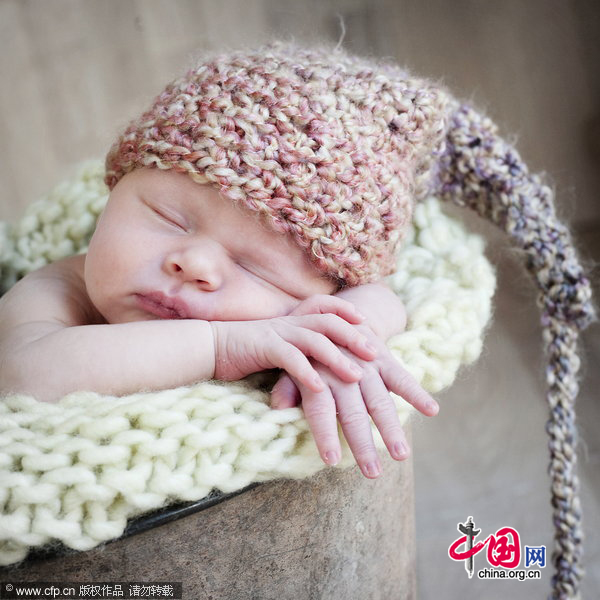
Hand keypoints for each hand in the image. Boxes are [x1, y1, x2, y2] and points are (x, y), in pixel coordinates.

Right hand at [210, 313, 375, 390]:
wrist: (210, 347)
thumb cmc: (245, 350)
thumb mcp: (276, 345)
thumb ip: (297, 347)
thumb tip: (320, 362)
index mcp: (293, 319)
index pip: (325, 307)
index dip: (347, 311)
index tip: (366, 321)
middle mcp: (289, 322)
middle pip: (328, 322)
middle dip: (353, 336)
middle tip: (374, 352)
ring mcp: (277, 333)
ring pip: (314, 339)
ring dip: (337, 358)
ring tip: (356, 375)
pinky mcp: (263, 348)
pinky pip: (290, 358)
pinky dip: (306, 373)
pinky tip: (319, 388)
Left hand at [271, 306, 438, 477]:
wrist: (337, 315)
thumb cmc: (311, 351)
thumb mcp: (294, 363)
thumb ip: (288, 385)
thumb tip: (278, 408)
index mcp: (318, 376)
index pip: (319, 409)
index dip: (324, 434)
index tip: (330, 460)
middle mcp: (343, 372)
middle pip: (353, 412)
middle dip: (363, 443)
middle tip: (372, 473)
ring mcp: (367, 365)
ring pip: (380, 400)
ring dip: (391, 428)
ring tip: (401, 455)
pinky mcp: (385, 358)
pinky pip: (402, 377)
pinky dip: (417, 393)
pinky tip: (432, 410)